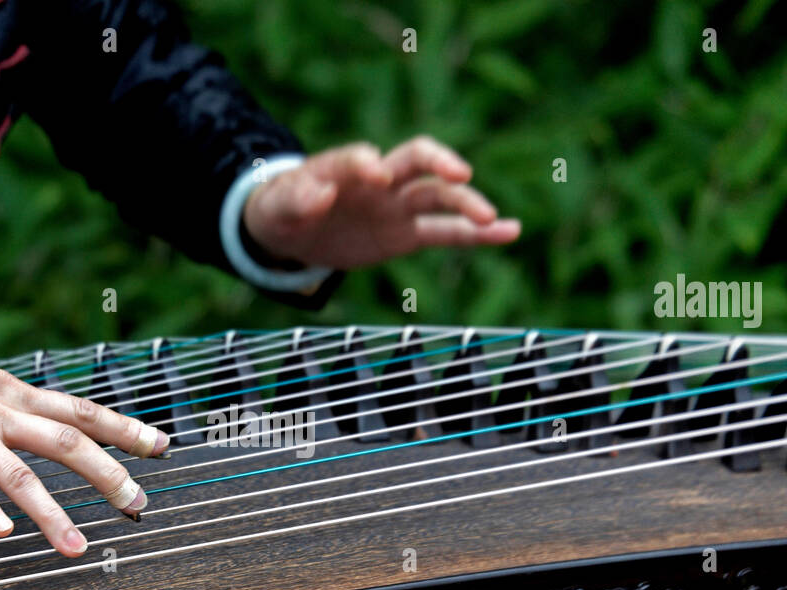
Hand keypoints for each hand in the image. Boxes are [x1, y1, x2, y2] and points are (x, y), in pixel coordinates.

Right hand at [0, 257, 167, 556]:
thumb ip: (12, 402)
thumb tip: (41, 421)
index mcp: (16, 394)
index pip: (84, 411)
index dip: (126, 428)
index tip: (162, 445)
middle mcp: (1, 411)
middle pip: (67, 444)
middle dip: (108, 477)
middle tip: (139, 506)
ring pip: (19, 474)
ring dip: (51, 514)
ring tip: (77, 548)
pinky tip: (2, 532)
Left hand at [242, 135, 520, 269]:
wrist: (293, 229)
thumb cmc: (282, 209)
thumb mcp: (278, 207)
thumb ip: (297, 198)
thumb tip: (319, 193)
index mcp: (345, 167)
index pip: (360, 157)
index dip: (366, 162)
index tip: (375, 173)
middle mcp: (380, 180)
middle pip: (416, 160)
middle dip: (438, 164)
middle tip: (459, 176)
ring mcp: (397, 206)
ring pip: (438, 198)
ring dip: (466, 205)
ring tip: (494, 219)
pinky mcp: (406, 234)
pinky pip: (446, 233)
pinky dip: (476, 235)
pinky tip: (509, 233)